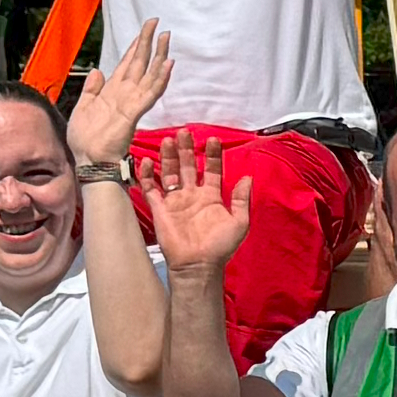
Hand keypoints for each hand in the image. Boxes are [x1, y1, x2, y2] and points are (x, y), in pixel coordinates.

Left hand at [66, 22, 173, 173]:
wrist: (89, 160)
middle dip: (148, 43)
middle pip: (140, 63)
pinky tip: (168, 64)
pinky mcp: (133, 112)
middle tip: (157, 23)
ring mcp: (132, 102)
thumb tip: (97, 71)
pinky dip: (160, 77)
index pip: (127, 64)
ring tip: (166, 37)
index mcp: (112, 92)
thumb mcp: (83, 108)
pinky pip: (150, 91)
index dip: (135, 47)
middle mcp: (125, 94)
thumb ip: (92, 89)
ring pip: (149, 73)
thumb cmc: (85, 139)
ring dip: (158, 55)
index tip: (144, 31)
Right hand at [136, 128, 251, 272]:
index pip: (212, 170)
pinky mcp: (160, 209)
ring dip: (168, 157)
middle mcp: (192, 195)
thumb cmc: (220, 246)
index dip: (213, 155)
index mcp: (212, 196)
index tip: (213, 139)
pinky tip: (147, 161)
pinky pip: (151, 189)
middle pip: (188, 166)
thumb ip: (242, 199)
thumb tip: (248, 177)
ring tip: (168, 140)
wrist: (199, 265)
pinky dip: (147, 175)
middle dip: (186, 149)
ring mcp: (175, 201)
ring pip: (170, 173)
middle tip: (184, 132)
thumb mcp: (239, 222)